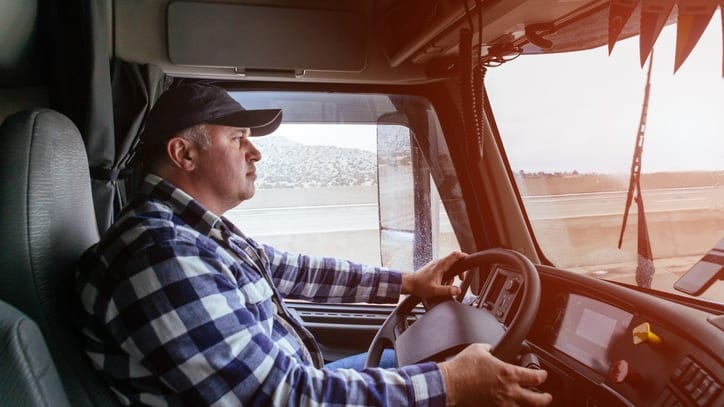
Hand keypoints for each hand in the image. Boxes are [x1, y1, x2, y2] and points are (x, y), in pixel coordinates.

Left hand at [401, 251, 466, 298]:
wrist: (408, 284)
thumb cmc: (419, 286)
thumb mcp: (435, 290)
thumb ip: (448, 290)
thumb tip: (458, 290)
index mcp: (440, 265)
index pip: (455, 255)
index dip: (463, 255)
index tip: (468, 260)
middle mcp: (438, 263)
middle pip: (454, 261)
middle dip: (459, 270)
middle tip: (460, 279)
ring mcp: (435, 265)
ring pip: (449, 266)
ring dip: (452, 275)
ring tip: (448, 284)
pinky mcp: (433, 269)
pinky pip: (444, 269)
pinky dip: (446, 276)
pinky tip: (442, 284)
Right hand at [438, 344, 552, 405]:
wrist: (450, 384)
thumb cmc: (462, 367)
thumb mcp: (478, 349)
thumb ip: (490, 349)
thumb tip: (492, 349)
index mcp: (508, 374)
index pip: (535, 377)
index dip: (542, 375)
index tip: (542, 375)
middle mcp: (508, 391)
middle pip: (536, 400)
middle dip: (545, 398)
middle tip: (547, 397)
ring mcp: (501, 403)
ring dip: (529, 405)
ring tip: (531, 403)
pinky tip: (511, 405)